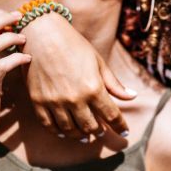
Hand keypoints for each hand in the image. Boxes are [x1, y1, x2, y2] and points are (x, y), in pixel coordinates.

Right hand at [19, 14, 134, 140]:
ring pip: (70, 130)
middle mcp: (74, 99)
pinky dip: (59, 132)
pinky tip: (65, 133)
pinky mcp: (38, 102)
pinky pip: (49, 125)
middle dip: (99, 131)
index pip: (111, 115)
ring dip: (80, 135)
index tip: (124, 131)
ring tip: (85, 136)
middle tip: (102, 132)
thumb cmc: (73, 45)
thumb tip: (133, 97)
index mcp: (93, 88)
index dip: (120, 126)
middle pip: (91, 126)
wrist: (42, 34)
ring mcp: (54, 102)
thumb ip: (114, 84)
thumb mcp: (98, 62)